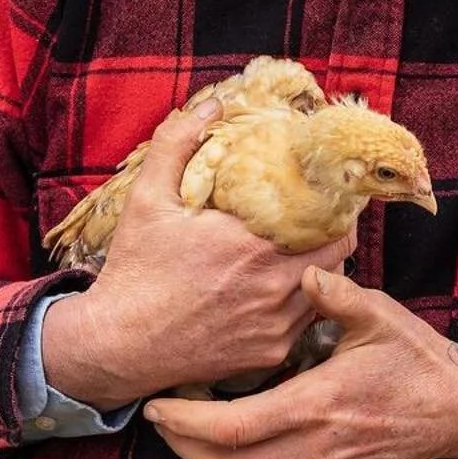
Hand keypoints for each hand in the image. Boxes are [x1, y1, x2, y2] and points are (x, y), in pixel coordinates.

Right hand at [41, 104, 353, 410]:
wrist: (117, 345)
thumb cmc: (134, 270)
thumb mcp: (147, 199)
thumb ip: (177, 143)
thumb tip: (212, 104)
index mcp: (252, 245)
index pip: (331, 221)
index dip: (336, 205)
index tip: (330, 193)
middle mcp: (273, 287)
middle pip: (340, 254)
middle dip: (335, 233)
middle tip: (320, 220)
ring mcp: (275, 325)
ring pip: (326, 290)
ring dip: (320, 270)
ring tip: (302, 252)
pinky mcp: (268, 354)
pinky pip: (304, 323)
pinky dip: (301, 305)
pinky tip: (278, 291)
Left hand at [142, 264, 457, 458]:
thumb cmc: (415, 357)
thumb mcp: (378, 315)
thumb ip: (336, 295)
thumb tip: (303, 270)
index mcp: (318, 404)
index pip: (231, 428)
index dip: (184, 422)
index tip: (157, 404)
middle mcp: (315, 448)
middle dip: (181, 448)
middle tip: (158, 419)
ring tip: (184, 432)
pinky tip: (229, 446)